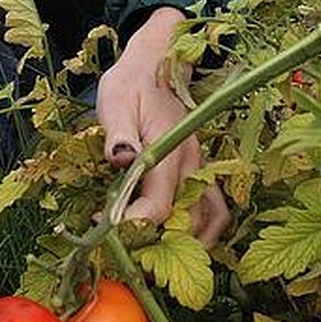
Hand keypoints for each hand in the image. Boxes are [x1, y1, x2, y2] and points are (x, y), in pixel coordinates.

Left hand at [96, 7, 228, 246]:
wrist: (155, 62)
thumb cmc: (130, 83)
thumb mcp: (115, 100)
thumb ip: (118, 133)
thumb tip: (121, 160)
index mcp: (170, 149)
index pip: (160, 204)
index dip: (135, 226)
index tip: (106, 233)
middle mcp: (192, 163)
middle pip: (188, 220)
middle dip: (163, 247)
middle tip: (130, 259)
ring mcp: (199, 168)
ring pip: (211, 218)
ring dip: (189, 245)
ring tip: (155, 259)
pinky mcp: (198, 170)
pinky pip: (214, 208)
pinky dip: (203, 231)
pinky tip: (179, 243)